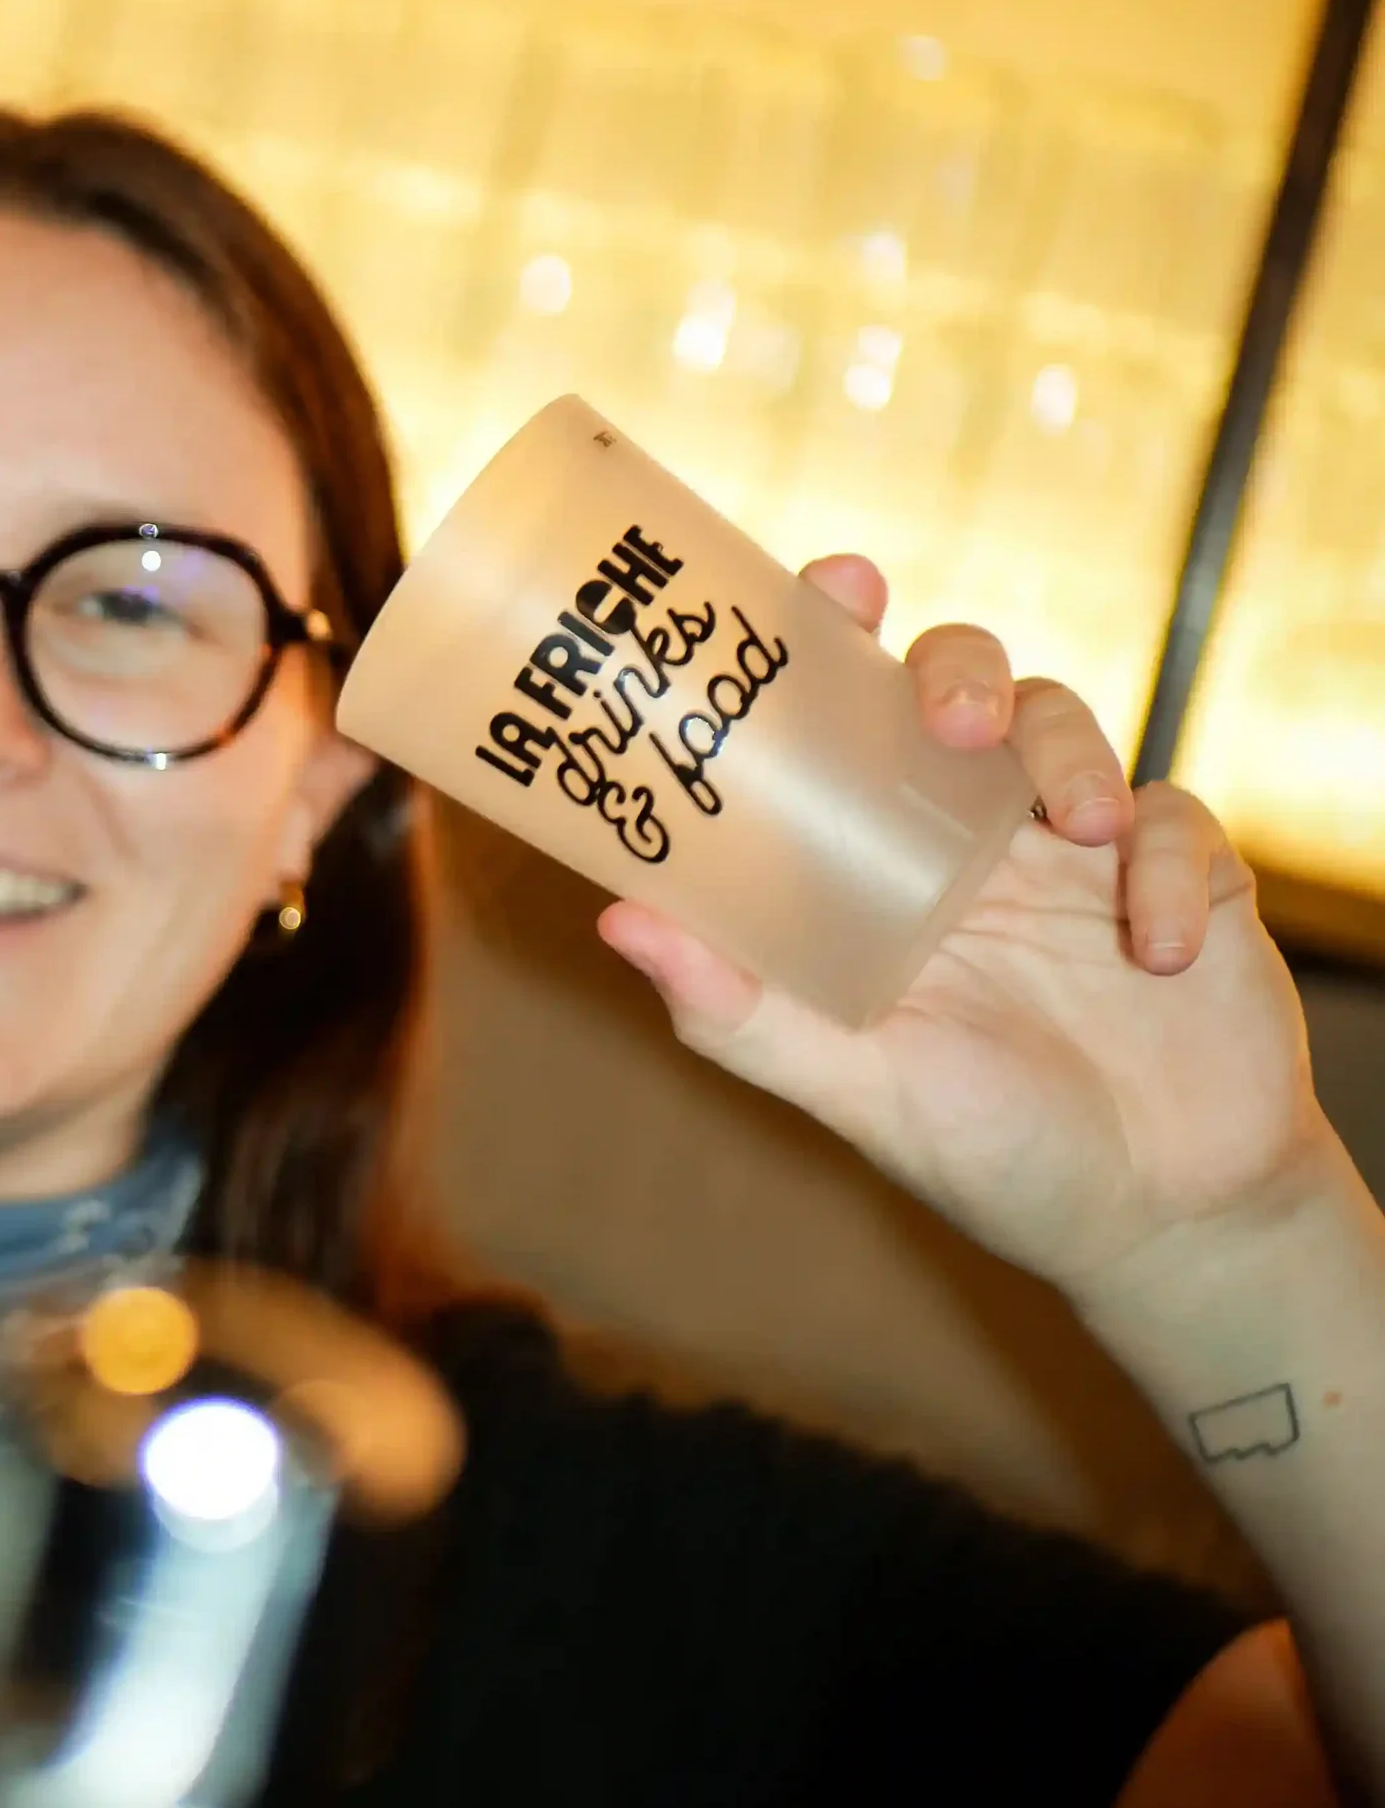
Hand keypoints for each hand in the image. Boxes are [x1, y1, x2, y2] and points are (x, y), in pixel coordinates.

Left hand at [595, 556, 1327, 1309]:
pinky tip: (1159, 950)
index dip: (839, 630)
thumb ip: (742, 1013)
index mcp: (886, 861)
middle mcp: (977, 836)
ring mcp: (1085, 850)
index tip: (834, 583)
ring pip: (1070, 724)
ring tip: (1080, 831)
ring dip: (1071, 755)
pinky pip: (1182, 821)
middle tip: (951, 721)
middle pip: (965, 683)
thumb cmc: (992, 1151)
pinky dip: (1172, 869)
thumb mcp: (858, 1088)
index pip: (850, 712)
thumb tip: (614, 921)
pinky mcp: (1192, 877)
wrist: (1160, 1224)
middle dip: (960, 669)